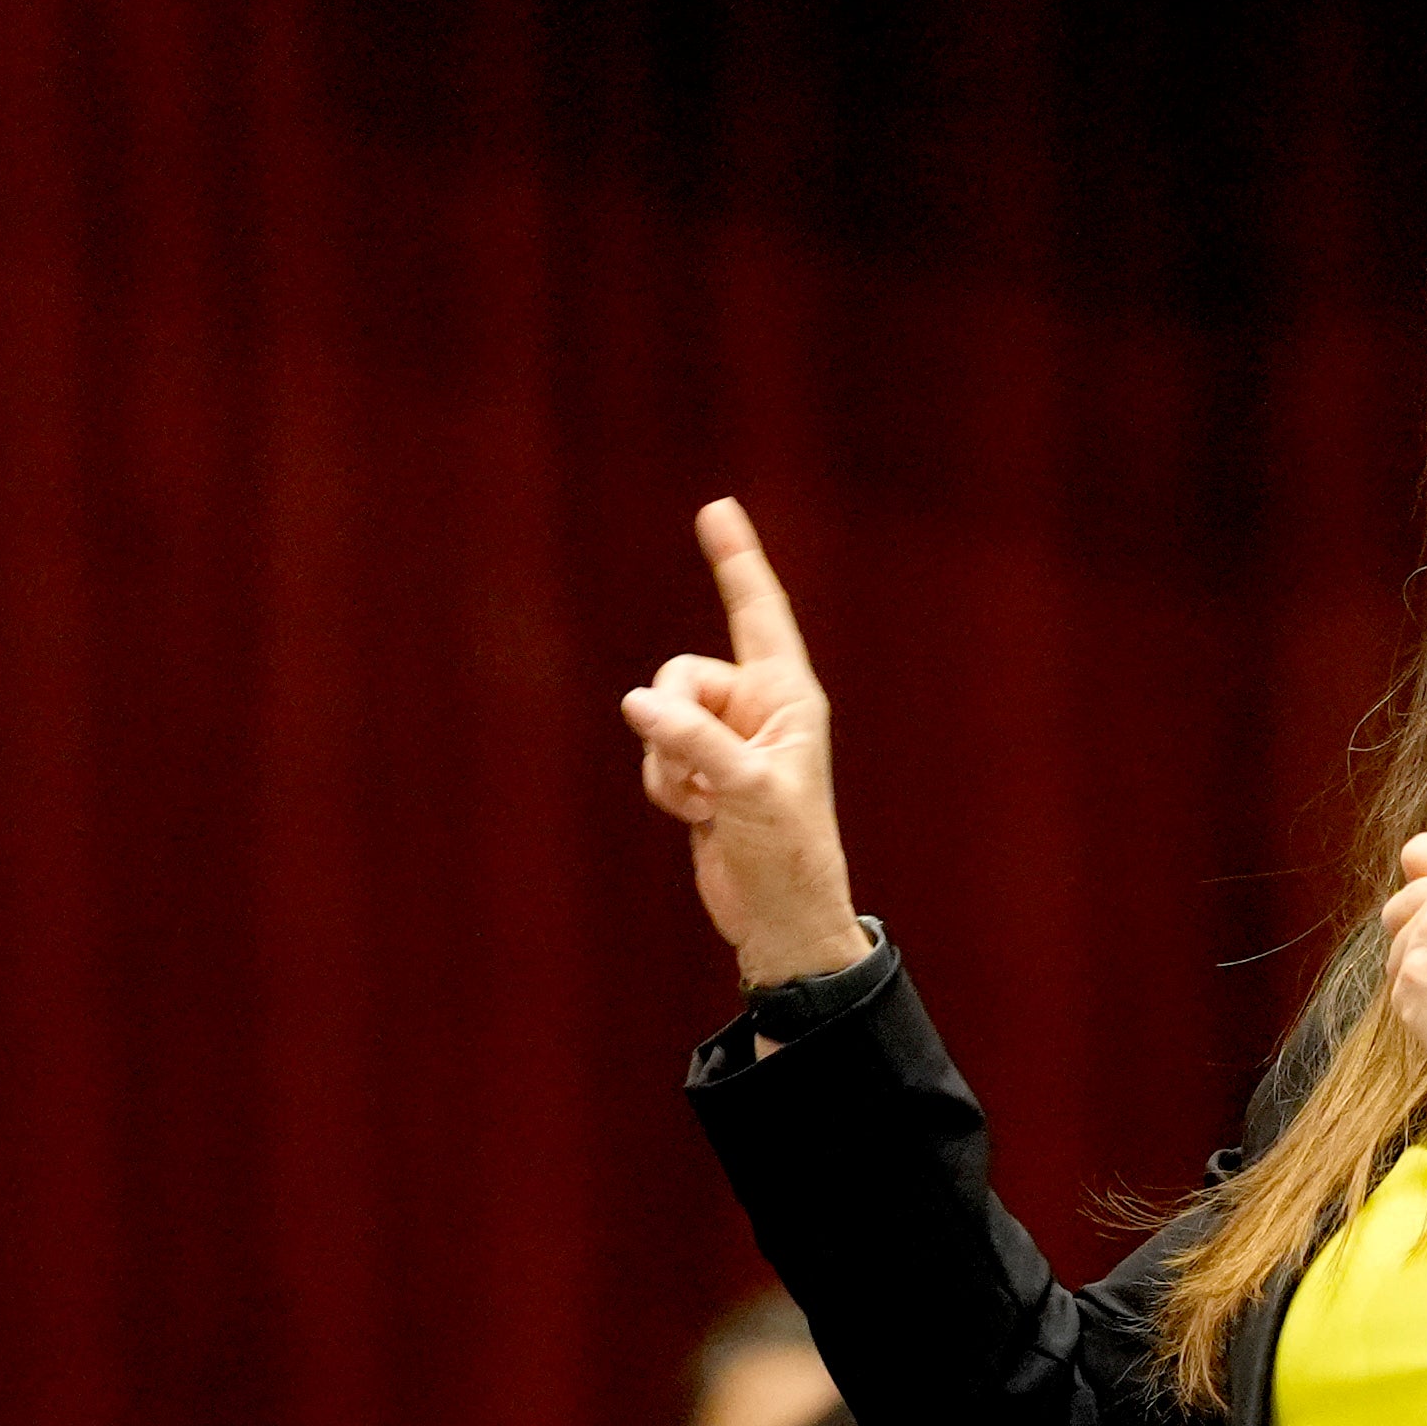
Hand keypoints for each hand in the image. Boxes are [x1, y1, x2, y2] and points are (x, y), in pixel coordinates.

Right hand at [620, 499, 870, 986]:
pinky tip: (698, 818)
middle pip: (680, 673)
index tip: (717, 507)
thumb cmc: (786, 854)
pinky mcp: (701, 773)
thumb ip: (693, 741)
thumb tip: (637, 704)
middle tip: (701, 776)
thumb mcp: (746, 791)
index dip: (736, 560)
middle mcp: (758, 710)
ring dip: (668, 766)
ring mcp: (726, 741)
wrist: (779, 917)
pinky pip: (656, 755)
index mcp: (789, 697)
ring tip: (707, 806)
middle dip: (673, 721)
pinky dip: (664, 787)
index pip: (759, 613)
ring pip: (660, 716)